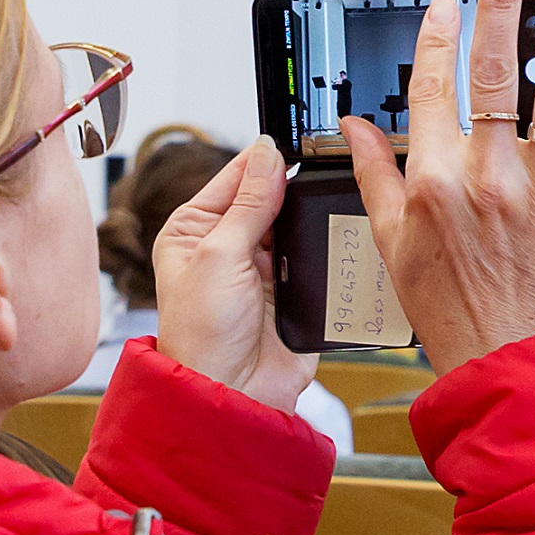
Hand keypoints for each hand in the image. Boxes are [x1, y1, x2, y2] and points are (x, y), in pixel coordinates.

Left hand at [148, 140, 315, 414]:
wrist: (234, 393)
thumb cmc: (202, 334)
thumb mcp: (219, 254)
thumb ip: (249, 203)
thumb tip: (267, 153)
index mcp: (194, 229)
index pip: (234, 177)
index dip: (264, 160)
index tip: (298, 142)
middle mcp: (227, 245)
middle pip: (270, 198)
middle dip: (293, 191)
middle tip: (324, 173)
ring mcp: (262, 269)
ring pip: (297, 227)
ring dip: (311, 223)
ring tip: (332, 208)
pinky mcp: (292, 292)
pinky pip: (317, 259)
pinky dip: (328, 251)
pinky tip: (340, 240)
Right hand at [343, 0, 534, 369]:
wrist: (506, 359)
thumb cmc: (449, 304)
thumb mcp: (393, 240)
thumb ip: (374, 174)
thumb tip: (353, 128)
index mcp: (436, 182)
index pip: (433, 88)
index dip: (436, 37)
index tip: (444, 3)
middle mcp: (490, 179)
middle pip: (493, 74)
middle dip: (497, 6)